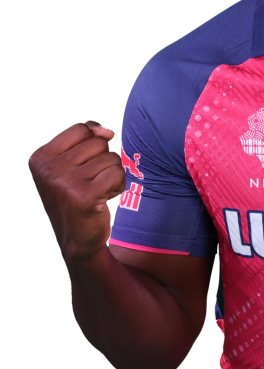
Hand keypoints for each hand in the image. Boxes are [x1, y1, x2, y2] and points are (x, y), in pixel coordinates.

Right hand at [28, 121, 125, 260]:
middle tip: (92, 182)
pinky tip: (105, 198)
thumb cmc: (75, 197)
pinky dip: (118, 184)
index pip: (81, 128)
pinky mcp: (84, 196)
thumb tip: (106, 131)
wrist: (76, 240)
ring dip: (112, 174)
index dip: (94, 143)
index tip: (87, 165)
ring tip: (98, 190)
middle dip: (103, 161)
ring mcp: (64, 182)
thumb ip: (86, 140)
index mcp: (39, 157)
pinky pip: (117, 173)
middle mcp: (48, 169)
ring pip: (111, 157)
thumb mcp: (70, 165)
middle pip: (98, 142)